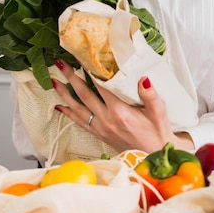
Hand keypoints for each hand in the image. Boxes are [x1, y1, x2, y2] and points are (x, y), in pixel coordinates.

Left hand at [51, 59, 193, 153]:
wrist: (155, 156)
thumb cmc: (158, 133)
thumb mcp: (159, 113)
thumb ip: (151, 95)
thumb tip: (143, 78)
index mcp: (120, 112)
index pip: (101, 86)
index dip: (90, 71)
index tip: (82, 57)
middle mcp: (107, 119)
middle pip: (84, 95)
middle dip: (71, 77)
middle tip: (61, 63)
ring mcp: (101, 128)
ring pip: (78, 108)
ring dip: (64, 94)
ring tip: (53, 81)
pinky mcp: (100, 134)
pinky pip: (80, 122)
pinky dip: (69, 113)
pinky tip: (59, 106)